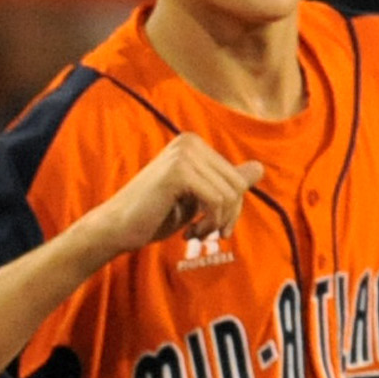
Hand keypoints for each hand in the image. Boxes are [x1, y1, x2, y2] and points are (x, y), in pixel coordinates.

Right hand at [77, 133, 263, 259]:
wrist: (118, 227)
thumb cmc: (156, 214)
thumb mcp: (198, 198)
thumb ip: (226, 182)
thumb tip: (260, 167)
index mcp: (195, 143)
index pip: (237, 178)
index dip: (231, 209)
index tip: (212, 227)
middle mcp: (190, 141)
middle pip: (237, 185)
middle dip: (227, 217)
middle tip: (206, 235)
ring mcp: (184, 154)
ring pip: (230, 194)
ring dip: (217, 223)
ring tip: (196, 234)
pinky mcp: (178, 171)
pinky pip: (217, 200)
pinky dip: (210, 222)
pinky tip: (190, 232)